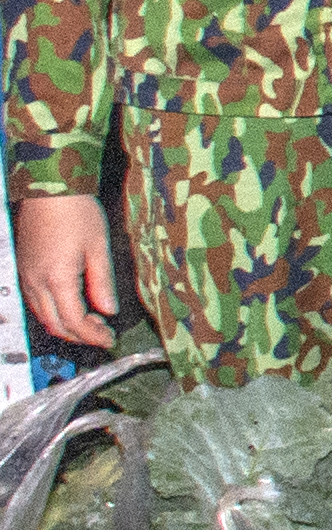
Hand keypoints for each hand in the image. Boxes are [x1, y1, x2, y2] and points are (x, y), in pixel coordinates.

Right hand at [15, 196, 117, 351]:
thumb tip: (108, 310)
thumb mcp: (99, 247)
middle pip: (55, 324)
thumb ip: (102, 282)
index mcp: (57, 279)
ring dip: (66, 326)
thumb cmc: (75, 213)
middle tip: (103, 333)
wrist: (48, 190)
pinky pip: (35, 302)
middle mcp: (36, 283)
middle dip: (80, 336)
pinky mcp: (23, 270)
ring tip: (92, 321)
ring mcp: (26, 277)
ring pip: (42, 316)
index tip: (110, 339)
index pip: (74, 321)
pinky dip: (53, 312)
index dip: (93, 335)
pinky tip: (72, 305)